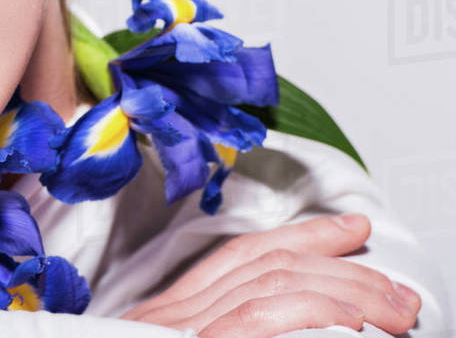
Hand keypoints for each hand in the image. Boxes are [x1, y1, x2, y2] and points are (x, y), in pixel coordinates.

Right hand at [120, 213, 421, 337]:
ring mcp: (182, 329)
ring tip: (393, 308)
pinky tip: (351, 323)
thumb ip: (208, 329)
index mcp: (165, 318)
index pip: (238, 258)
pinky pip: (261, 315)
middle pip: (261, 263)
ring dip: (345, 292)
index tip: (346, 231)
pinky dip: (312, 312)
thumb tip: (277, 325)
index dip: (298, 237)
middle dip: (338, 266)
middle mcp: (169, 316)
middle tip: (393, 287)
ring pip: (272, 284)